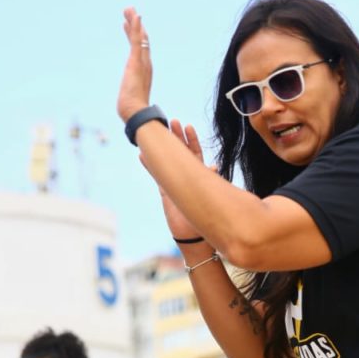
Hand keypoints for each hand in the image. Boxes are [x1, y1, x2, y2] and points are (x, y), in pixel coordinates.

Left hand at [116, 7, 152, 122]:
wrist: (135, 113)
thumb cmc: (132, 110)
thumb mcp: (129, 99)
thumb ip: (130, 97)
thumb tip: (128, 104)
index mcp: (144, 71)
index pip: (140, 49)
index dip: (134, 35)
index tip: (127, 25)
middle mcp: (145, 64)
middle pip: (142, 40)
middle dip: (135, 25)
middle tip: (130, 10)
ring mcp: (142, 62)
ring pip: (139, 37)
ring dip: (134, 22)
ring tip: (129, 8)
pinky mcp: (136, 61)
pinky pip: (136, 41)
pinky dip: (136, 28)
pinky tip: (135, 16)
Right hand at [153, 119, 208, 241]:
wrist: (193, 236)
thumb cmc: (207, 217)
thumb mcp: (211, 196)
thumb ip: (212, 180)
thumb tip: (216, 166)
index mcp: (198, 175)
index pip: (194, 153)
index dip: (191, 140)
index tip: (188, 126)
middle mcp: (185, 177)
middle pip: (180, 152)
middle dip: (176, 137)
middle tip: (171, 121)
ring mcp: (174, 182)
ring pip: (167, 160)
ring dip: (162, 147)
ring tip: (157, 131)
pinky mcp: (165, 191)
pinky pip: (156, 175)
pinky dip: (150, 165)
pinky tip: (142, 154)